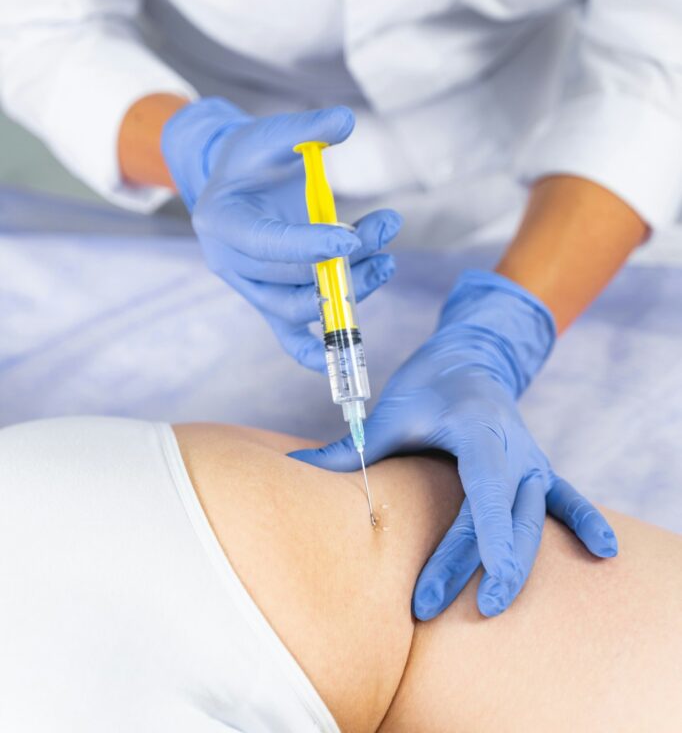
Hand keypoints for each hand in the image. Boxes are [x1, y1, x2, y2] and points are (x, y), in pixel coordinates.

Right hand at [162, 98, 401, 369]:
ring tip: (387, 259)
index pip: (268, 243)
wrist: (234, 180)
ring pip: (298, 305)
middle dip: (344, 260)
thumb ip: (309, 127)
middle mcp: (229, 262)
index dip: (310, 246)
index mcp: (222, 220)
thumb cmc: (254, 156)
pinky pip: (286, 335)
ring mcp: (248, 286)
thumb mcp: (276, 133)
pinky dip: (311, 350)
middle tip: (385, 230)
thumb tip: (345, 121)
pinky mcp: (267, 299)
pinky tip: (340, 358)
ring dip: (347, 289)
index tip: (352, 241)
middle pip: (290, 277)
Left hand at [291, 270, 616, 617]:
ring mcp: (531, 459)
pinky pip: (567, 498)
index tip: (476, 579)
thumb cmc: (428, 385)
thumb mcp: (391, 412)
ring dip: (514, 564)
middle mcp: (513, 447)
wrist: (469, 357)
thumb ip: (352, 447)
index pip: (483, 492)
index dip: (478, 539)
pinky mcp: (537, 468)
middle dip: (476, 567)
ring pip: (531, 520)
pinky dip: (586, 520)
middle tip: (433, 607)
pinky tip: (606, 551)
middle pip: (503, 518)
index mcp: (477, 429)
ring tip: (492, 608)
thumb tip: (297, 470)